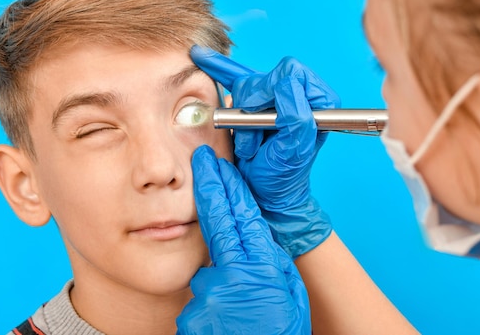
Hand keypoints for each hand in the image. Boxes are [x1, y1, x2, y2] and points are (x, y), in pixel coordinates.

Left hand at [176, 145, 309, 334]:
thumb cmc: (283, 334)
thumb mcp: (289, 293)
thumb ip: (270, 261)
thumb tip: (256, 237)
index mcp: (259, 267)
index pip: (238, 215)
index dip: (226, 186)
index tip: (216, 164)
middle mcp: (227, 277)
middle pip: (216, 223)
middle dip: (210, 188)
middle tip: (203, 162)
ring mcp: (204, 298)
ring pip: (209, 269)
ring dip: (221, 275)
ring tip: (241, 303)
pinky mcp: (190, 315)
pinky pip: (202, 296)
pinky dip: (214, 300)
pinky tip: (228, 317)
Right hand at [190, 46, 339, 257]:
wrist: (263, 196)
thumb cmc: (282, 177)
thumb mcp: (294, 150)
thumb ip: (297, 115)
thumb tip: (287, 82)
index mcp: (319, 102)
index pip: (293, 73)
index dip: (274, 91)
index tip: (266, 117)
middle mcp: (299, 96)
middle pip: (267, 77)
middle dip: (255, 108)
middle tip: (255, 138)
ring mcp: (276, 98)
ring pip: (248, 85)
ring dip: (241, 117)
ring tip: (249, 144)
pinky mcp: (256, 102)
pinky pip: (234, 77)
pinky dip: (219, 67)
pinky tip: (202, 57)